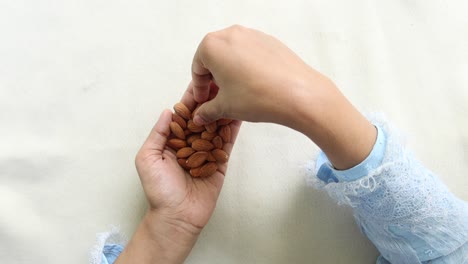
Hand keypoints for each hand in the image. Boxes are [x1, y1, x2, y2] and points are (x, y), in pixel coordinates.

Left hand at [115, 85, 240, 263]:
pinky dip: (232, 129)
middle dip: (210, 101)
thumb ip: (158, 134)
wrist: (177, 216)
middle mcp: (190, 144)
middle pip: (202, 118)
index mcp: (172, 141)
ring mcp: (207, 152)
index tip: (200, 82)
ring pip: (216, 127)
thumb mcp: (147, 158)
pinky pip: (226, 143)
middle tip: (221, 81)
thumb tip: (168, 111)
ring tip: (233, 92)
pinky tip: (239, 113)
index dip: (190, 99)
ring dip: (223, 111)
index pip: (183, 115)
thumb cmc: (159, 190)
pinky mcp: (220, 162)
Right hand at [190, 25, 375, 169]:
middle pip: (214, 58)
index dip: (199, 88)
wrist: (297, 93)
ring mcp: (252, 35)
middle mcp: (231, 34)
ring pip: (232, 54)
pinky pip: (250, 53)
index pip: (197, 68)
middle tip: (218, 98)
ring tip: (237, 94)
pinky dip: (247, 68)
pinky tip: (255, 86)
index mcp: (212, 46)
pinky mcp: (270, 40)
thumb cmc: (256, 97)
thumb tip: (200, 116)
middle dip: (213, 79)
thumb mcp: (226, 107)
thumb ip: (207, 110)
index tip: (203, 102)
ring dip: (230, 73)